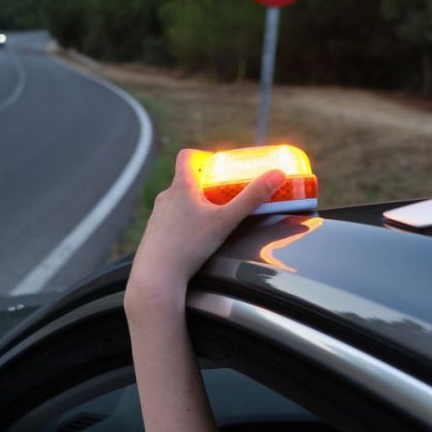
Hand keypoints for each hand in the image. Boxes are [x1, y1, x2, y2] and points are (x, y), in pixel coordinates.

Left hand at [127, 149, 285, 309]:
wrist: (157, 276)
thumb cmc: (189, 246)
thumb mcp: (226, 220)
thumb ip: (252, 198)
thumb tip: (277, 174)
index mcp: (181, 186)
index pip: (186, 156)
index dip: (202, 155)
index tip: (217, 164)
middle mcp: (165, 197)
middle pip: (185, 180)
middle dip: (205, 185)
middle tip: (223, 195)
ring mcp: (157, 215)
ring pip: (177, 202)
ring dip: (193, 205)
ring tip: (211, 220)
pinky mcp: (154, 233)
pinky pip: (170, 220)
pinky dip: (183, 223)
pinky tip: (194, 239)